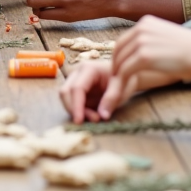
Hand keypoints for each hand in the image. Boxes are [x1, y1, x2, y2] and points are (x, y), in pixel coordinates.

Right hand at [60, 60, 176, 122]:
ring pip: (66, 98)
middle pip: (65, 92)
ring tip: (96, 117)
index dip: (76, 106)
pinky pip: (71, 102)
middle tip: (94, 120)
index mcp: (88, 69)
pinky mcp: (76, 89)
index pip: (76, 88)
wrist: (125, 75)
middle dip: (74, 109)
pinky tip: (93, 114)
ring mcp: (75, 80)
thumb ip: (111, 99)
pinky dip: (79, 111)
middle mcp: (77, 73)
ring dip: (76, 111)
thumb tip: (102, 116)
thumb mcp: (122, 88)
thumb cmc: (124, 78)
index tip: (79, 121)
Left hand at [111, 15, 190, 85]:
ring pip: (120, 62)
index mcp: (145, 22)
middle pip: (119, 50)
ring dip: (117, 78)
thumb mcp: (165, 38)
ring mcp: (141, 41)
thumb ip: (151, 41)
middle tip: (116, 82)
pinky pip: (125, 72)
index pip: (123, 40)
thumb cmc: (190, 50)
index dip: (119, 57)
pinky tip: (123, 92)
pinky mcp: (144, 56)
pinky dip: (122, 83)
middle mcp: (141, 29)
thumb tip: (139, 55)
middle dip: (115, 67)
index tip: (119, 69)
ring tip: (118, 90)